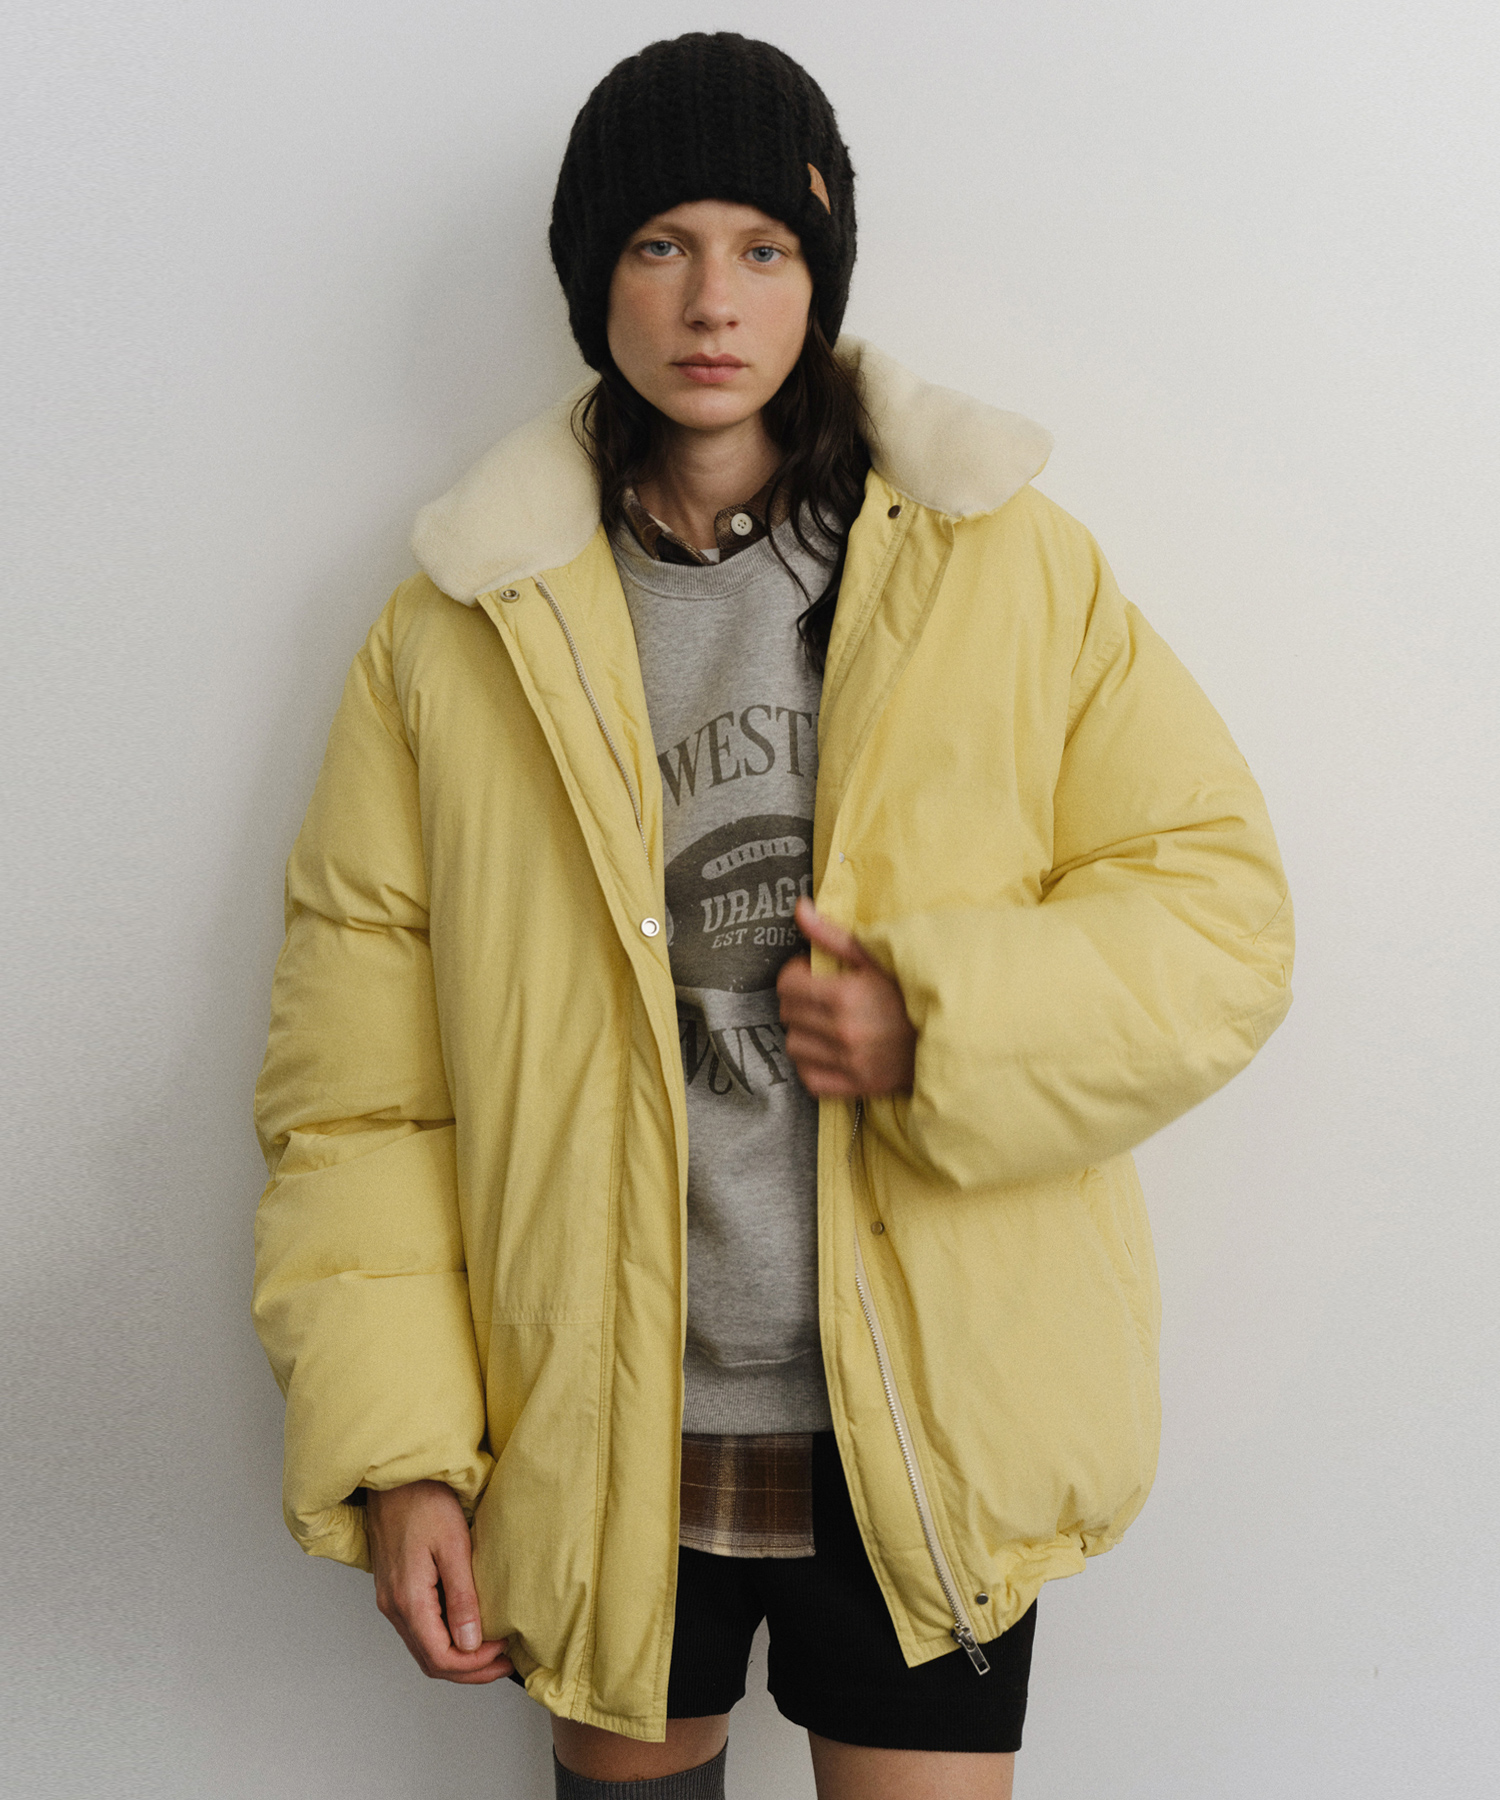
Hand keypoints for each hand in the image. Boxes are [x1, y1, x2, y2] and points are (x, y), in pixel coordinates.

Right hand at [365, 1480, 512, 1683]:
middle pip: (430, 1661)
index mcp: (408, 1599)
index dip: (475, 1665)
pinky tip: (467, 1629)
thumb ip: (461, 1597)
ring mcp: (391, 1599)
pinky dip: (444, 1639)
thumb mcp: (452, 1545)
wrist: (395, 1476)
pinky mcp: (395, 1588)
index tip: (503, 1652)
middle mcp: (394, 1606)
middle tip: (504, 1663)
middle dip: (469, 1670)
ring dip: (457, 1658)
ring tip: (491, 1651)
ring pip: (423, 1648)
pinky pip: (419, 1629)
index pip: (440, 1657)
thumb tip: (471, 1643)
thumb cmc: (423, 1499)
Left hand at [776, 898, 916, 1098]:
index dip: (795, 974)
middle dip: (798, 1000)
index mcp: (845, 995)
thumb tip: (800, 909)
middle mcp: (843, 1031)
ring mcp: (849, 1062)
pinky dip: (812, 1065)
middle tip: (818, 995)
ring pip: (795, 1046)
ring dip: (803, 1032)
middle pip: (788, 1014)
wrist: (951, 1032)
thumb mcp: (876, 958)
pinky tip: (827, 1050)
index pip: (787, 985)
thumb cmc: (912, 990)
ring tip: (823, 1022)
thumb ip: (833, 936)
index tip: (810, 973)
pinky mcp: (857, 1085)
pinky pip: (810, 1079)